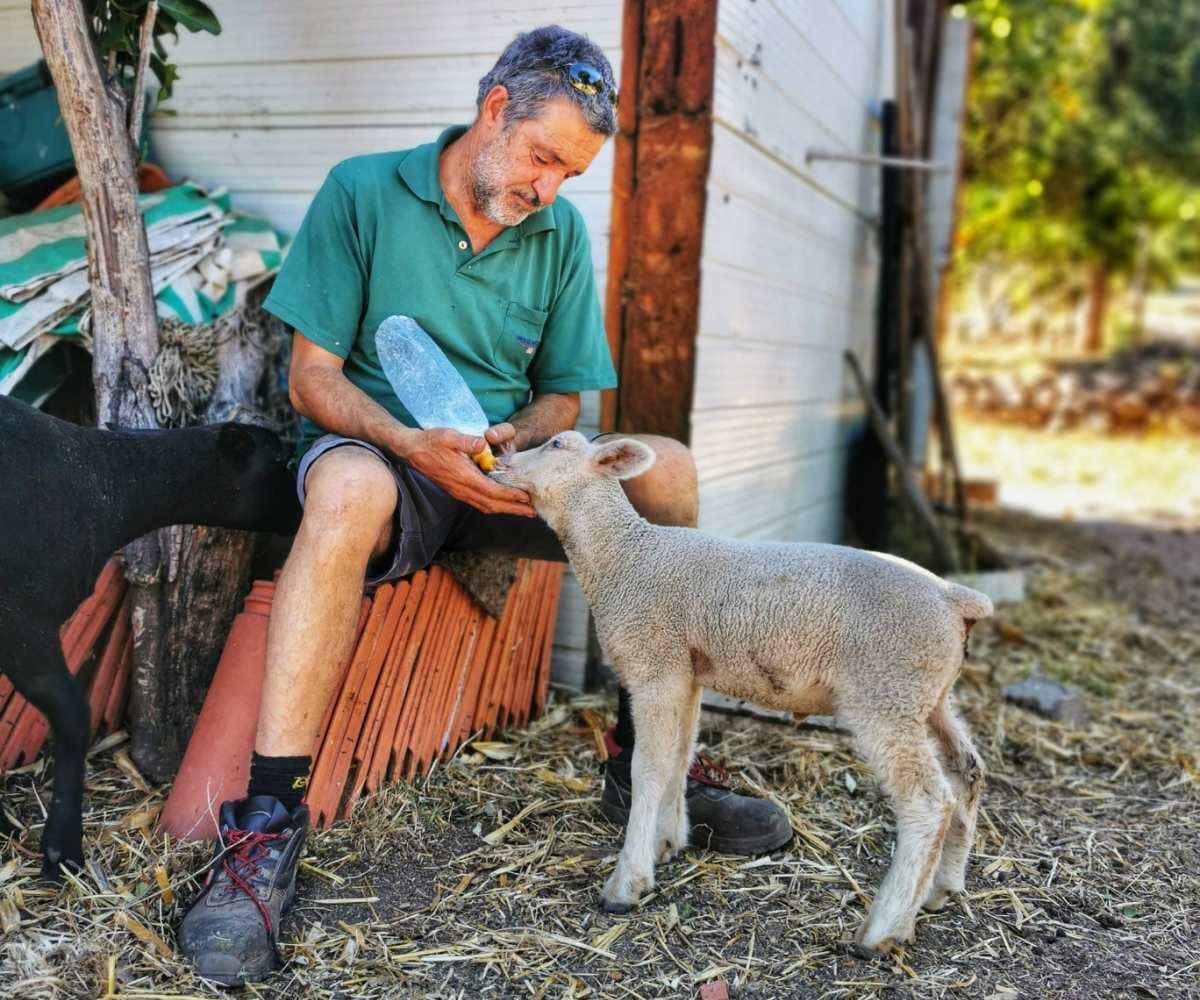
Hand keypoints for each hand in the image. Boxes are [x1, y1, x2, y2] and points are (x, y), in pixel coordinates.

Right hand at [400, 427, 535, 516]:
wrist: (411, 450)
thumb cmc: (431, 441)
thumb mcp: (448, 435)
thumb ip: (467, 441)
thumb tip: (483, 443)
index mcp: (464, 477)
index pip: (492, 491)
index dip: (510, 496)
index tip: (526, 498)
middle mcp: (463, 489)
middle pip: (493, 505)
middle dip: (514, 509)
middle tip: (534, 511)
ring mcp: (460, 492)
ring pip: (487, 506)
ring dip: (507, 510)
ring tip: (524, 510)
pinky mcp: (458, 491)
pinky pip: (480, 503)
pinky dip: (496, 505)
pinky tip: (504, 503)